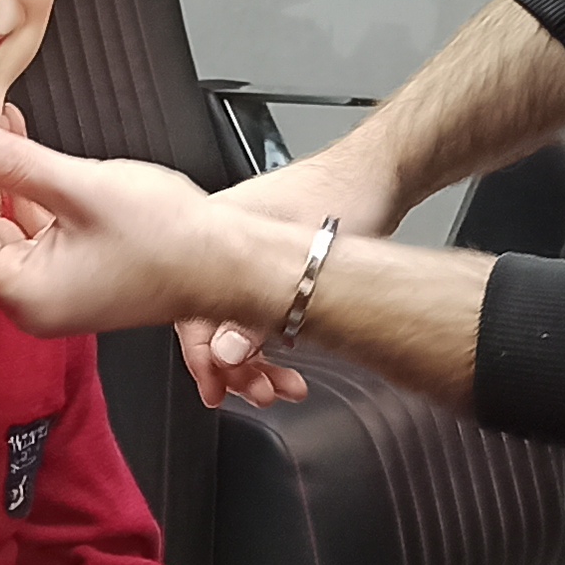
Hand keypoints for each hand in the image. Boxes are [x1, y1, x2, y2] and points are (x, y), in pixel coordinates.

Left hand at [0, 118, 281, 340]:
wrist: (231, 260)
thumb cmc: (172, 238)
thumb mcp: (81, 187)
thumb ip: (13, 161)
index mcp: (25, 294)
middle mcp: (33, 300)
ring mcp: (54, 286)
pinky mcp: (75, 270)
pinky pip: (30, 229)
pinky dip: (22, 189)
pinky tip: (23, 148)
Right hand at [176, 152, 401, 408]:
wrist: (376, 172)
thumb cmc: (343, 197)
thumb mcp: (302, 267)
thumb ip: (256, 315)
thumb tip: (224, 354)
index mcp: (214, 236)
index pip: (188, 311)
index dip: (201, 359)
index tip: (216, 391)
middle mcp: (222, 244)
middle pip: (210, 320)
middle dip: (235, 366)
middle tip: (262, 392)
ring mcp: (244, 251)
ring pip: (234, 317)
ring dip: (256, 358)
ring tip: (283, 385)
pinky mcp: (268, 259)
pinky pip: (253, 307)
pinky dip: (268, 337)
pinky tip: (287, 354)